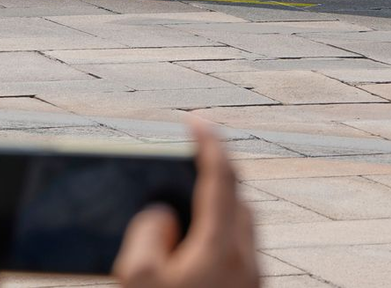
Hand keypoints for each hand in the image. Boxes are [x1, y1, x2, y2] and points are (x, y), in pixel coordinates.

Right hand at [114, 119, 257, 287]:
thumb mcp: (139, 282)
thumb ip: (146, 235)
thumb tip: (161, 215)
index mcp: (222, 247)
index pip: (221, 176)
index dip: (208, 142)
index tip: (195, 118)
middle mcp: (246, 261)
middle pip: (236, 201)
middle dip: (214, 176)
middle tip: (188, 163)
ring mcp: (252, 283)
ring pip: (239, 231)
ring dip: (216, 213)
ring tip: (186, 208)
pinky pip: (236, 256)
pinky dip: (217, 242)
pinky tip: (192, 255)